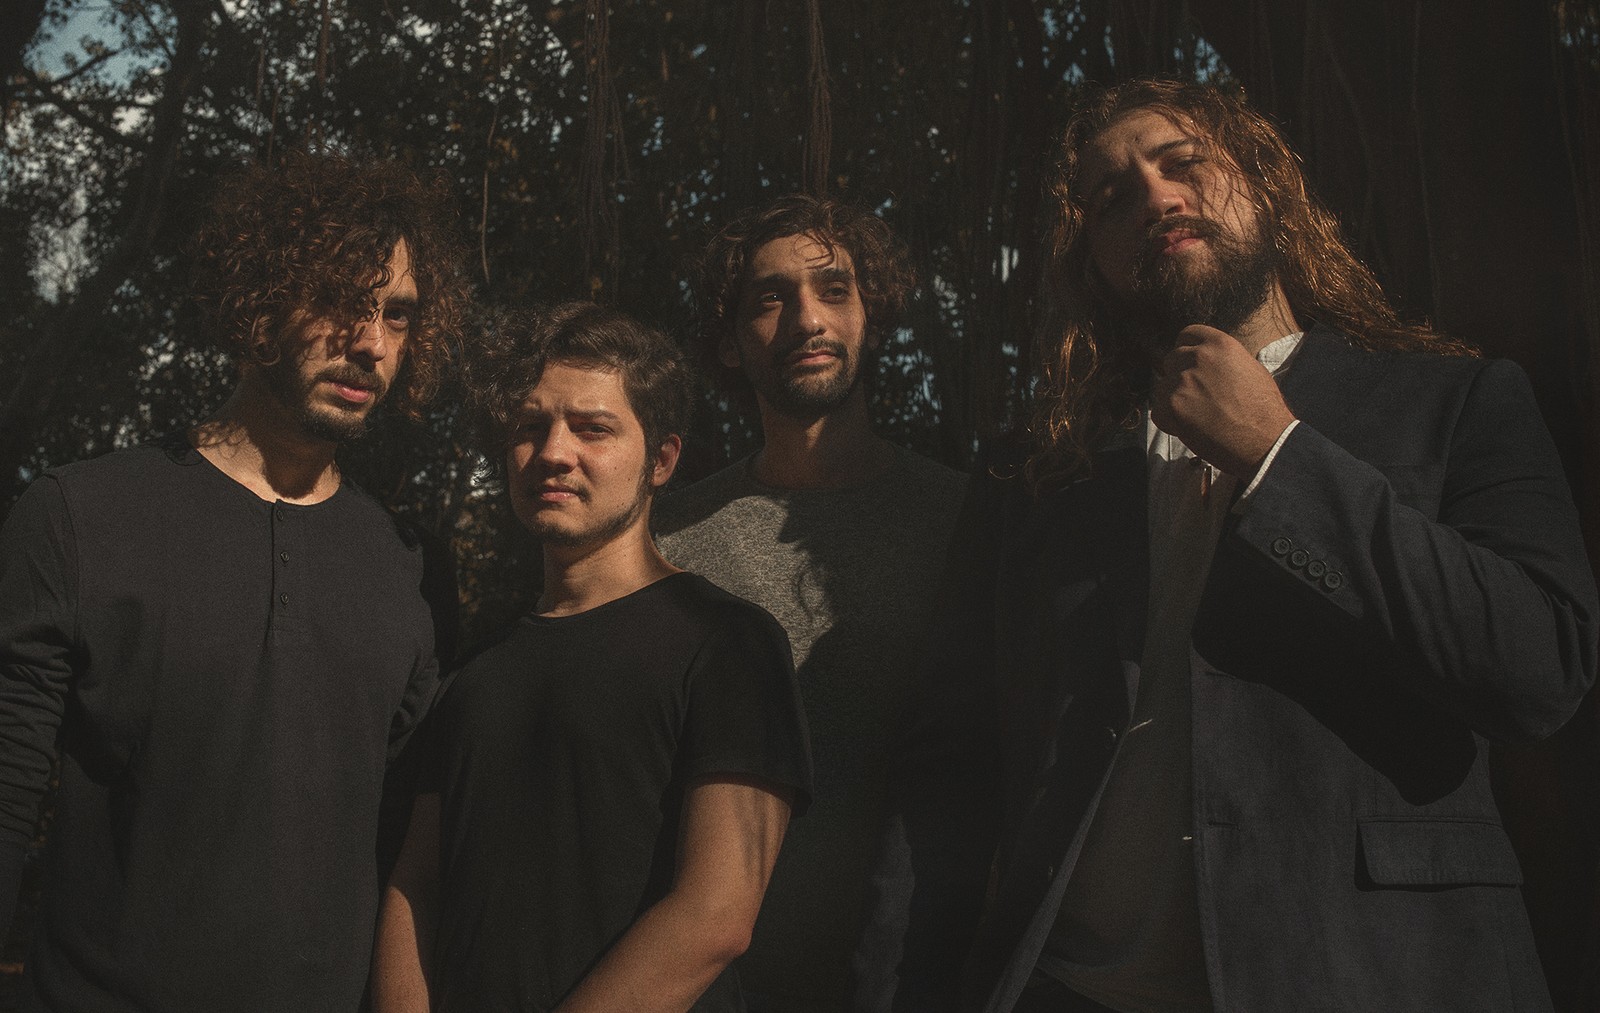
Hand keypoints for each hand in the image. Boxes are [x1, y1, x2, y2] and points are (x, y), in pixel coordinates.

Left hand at [1149, 325, 1296, 476]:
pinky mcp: (1170, 406)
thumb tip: (1206, 362)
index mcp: (1220, 344)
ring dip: (1174, 399)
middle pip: (1172, 359)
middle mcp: (1197, 357)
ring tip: (1199, 415)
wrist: (1265, 442)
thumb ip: (1222, 360)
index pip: (1188, 334)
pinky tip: (1192, 427)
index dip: (1187, 349)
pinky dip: (1170, 421)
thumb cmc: (1264, 411)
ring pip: (1163, 386)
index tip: (1189, 362)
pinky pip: (1158, 411)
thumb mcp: (1249, 369)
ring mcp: (1181, 381)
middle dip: (1180, 375)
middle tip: (1197, 396)